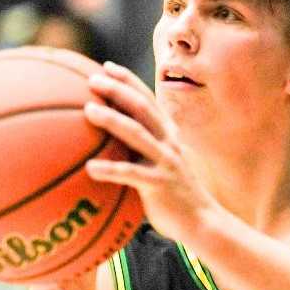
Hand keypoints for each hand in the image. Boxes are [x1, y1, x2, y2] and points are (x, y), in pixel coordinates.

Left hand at [83, 62, 217, 245]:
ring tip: (87, 110)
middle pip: (141, 108)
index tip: (106, 67)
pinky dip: (111, 170)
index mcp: (168, 135)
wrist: (202, 223)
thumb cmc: (173, 196)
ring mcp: (166, 162)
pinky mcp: (160, 185)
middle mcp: (168, 142)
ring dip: (112, 120)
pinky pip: (132, 175)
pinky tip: (89, 169)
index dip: (128, 81)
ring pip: (137, 134)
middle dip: (117, 90)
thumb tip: (108, 145)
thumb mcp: (160, 166)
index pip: (147, 100)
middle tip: (92, 80)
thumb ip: (141, 152)